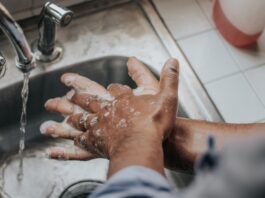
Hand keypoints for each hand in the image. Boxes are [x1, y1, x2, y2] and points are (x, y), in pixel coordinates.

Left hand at [42, 57, 178, 161]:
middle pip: (88, 97)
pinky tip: (67, 137)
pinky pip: (80, 138)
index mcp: (123, 99)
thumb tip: (172, 60)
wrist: (142, 145)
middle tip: (64, 82)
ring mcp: (99, 125)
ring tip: (52, 105)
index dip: (112, 86)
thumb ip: (169, 78)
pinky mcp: (96, 141)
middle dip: (76, 89)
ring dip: (64, 109)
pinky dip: (71, 136)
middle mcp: (107, 109)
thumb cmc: (154, 123)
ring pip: (78, 115)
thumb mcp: (167, 96)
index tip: (111, 84)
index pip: (113, 88)